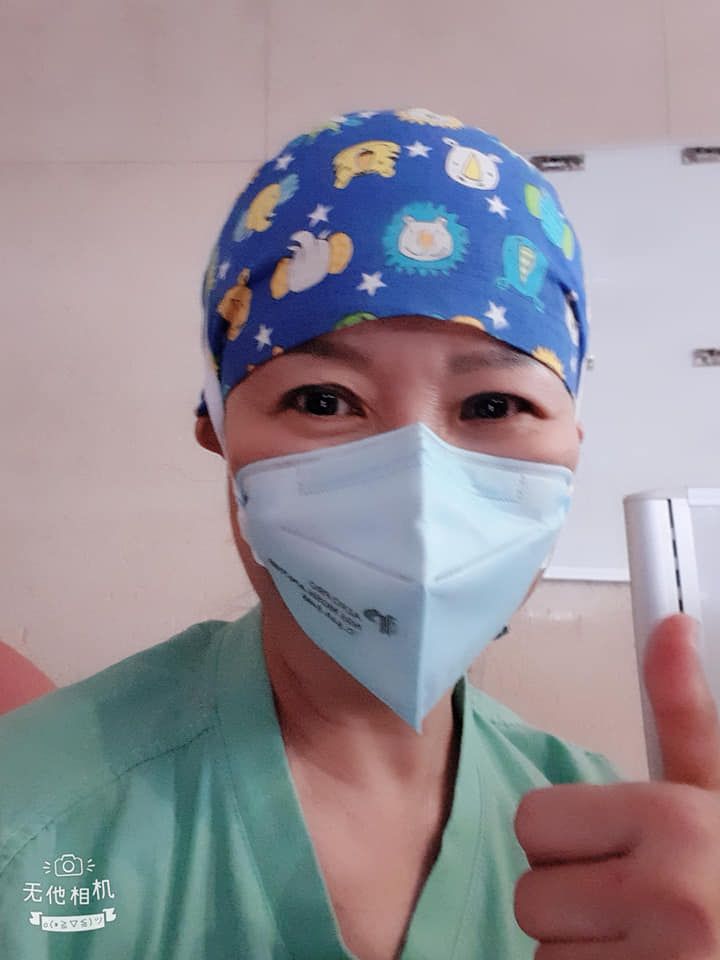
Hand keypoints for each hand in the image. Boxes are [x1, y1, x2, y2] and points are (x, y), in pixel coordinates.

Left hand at [514, 614, 719, 957]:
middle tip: (637, 908)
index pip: (533, 820)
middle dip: (573, 900)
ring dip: (581, 952)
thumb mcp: (716, 793)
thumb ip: (684, 716)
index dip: (569, 840)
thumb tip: (672, 626)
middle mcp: (667, 895)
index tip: (619, 851)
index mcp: (676, 820)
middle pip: (532, 890)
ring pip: (542, 948)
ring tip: (644, 946)